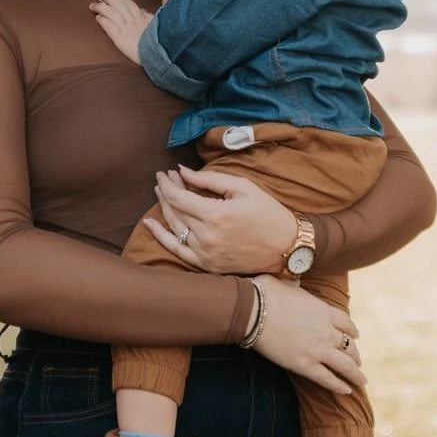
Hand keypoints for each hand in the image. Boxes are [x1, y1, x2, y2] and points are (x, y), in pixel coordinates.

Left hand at [90, 0, 152, 64]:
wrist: (158, 56)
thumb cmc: (159, 43)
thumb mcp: (157, 26)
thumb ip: (148, 17)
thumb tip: (141, 10)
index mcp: (142, 18)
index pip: (128, 2)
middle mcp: (133, 21)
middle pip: (118, 5)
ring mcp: (126, 30)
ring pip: (112, 13)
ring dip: (101, 8)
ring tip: (93, 6)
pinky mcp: (120, 40)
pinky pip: (110, 27)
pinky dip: (103, 21)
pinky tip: (98, 18)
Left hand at [142, 166, 297, 273]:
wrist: (287, 247)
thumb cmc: (268, 213)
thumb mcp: (243, 187)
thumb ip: (210, 179)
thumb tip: (183, 172)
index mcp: (215, 215)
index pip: (179, 196)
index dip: (168, 183)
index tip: (164, 173)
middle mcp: (206, 236)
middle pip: (174, 210)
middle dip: (166, 191)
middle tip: (164, 179)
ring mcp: (205, 253)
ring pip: (174, 228)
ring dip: (164, 209)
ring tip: (160, 194)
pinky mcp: (207, 265)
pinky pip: (177, 251)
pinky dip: (162, 237)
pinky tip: (150, 225)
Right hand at [253, 278, 364, 395]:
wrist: (253, 310)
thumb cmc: (266, 293)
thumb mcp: (287, 283)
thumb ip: (296, 286)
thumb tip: (294, 282)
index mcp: (324, 310)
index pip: (346, 323)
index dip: (352, 331)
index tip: (355, 336)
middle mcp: (326, 331)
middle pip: (348, 345)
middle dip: (354, 354)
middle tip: (357, 361)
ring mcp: (317, 349)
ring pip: (345, 365)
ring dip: (355, 373)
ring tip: (361, 380)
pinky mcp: (304, 365)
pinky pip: (327, 379)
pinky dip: (339, 386)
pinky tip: (347, 391)